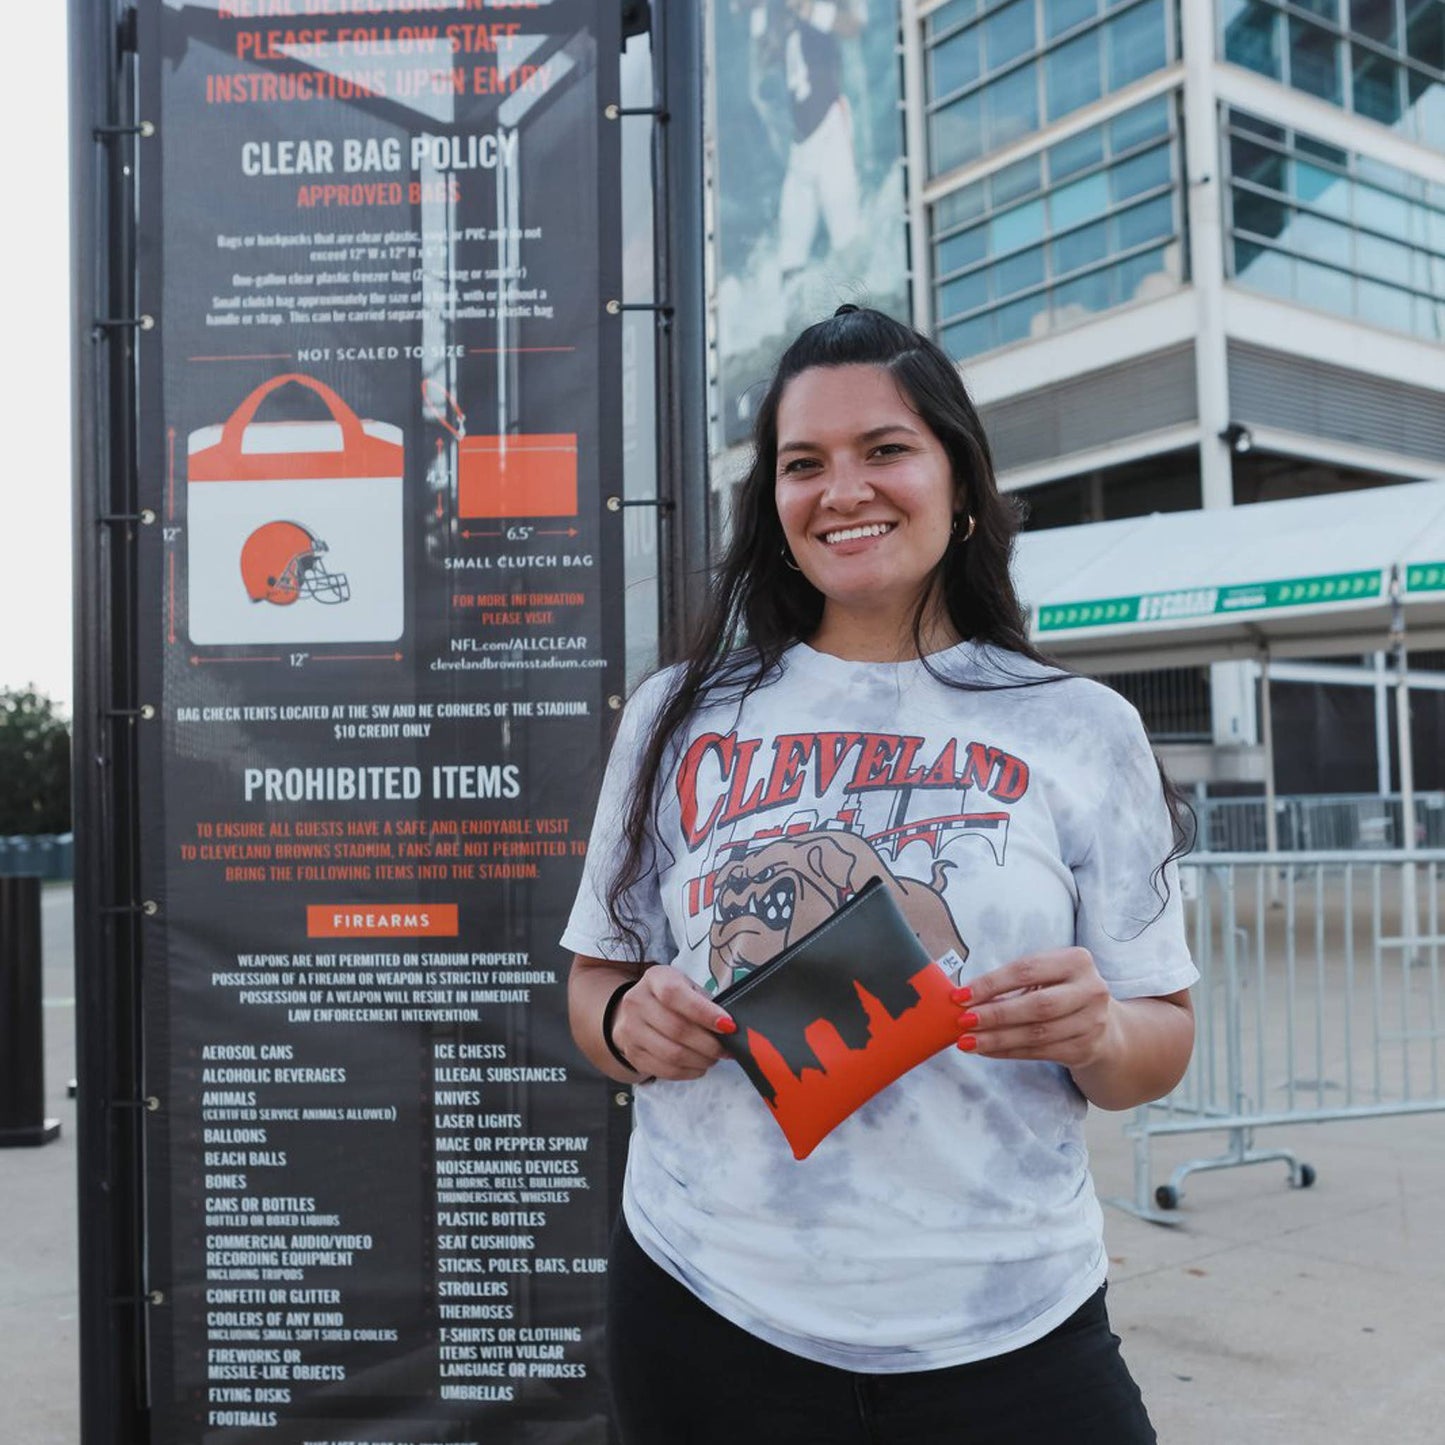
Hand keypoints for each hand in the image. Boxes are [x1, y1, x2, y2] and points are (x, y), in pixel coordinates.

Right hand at [611, 968, 736, 1081]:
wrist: (635, 1012)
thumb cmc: (670, 999)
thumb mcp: (686, 987)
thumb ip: (705, 1002)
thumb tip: (729, 1027)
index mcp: (654, 979)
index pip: (675, 994)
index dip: (704, 1012)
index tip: (728, 1025)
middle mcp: (637, 1003)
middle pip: (677, 1029)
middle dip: (709, 1044)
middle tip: (726, 1049)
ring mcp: (631, 1031)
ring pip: (672, 1054)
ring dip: (700, 1060)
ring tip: (713, 1058)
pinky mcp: (633, 1055)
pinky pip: (665, 1070)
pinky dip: (689, 1072)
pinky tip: (699, 1066)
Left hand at [953, 947, 1114, 1068]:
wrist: (1102, 1023)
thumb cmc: (1061, 991)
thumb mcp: (1045, 976)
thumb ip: (1011, 983)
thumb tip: (964, 997)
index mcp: (1077, 960)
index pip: (1027, 969)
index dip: (992, 983)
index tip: (961, 996)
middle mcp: (1091, 990)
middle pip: (1037, 1005)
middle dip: (995, 1014)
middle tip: (963, 1020)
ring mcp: (1092, 1022)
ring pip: (1037, 1033)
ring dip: (997, 1038)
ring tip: (968, 1041)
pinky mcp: (1085, 1048)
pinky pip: (1040, 1052)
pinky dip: (1008, 1052)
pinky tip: (986, 1050)